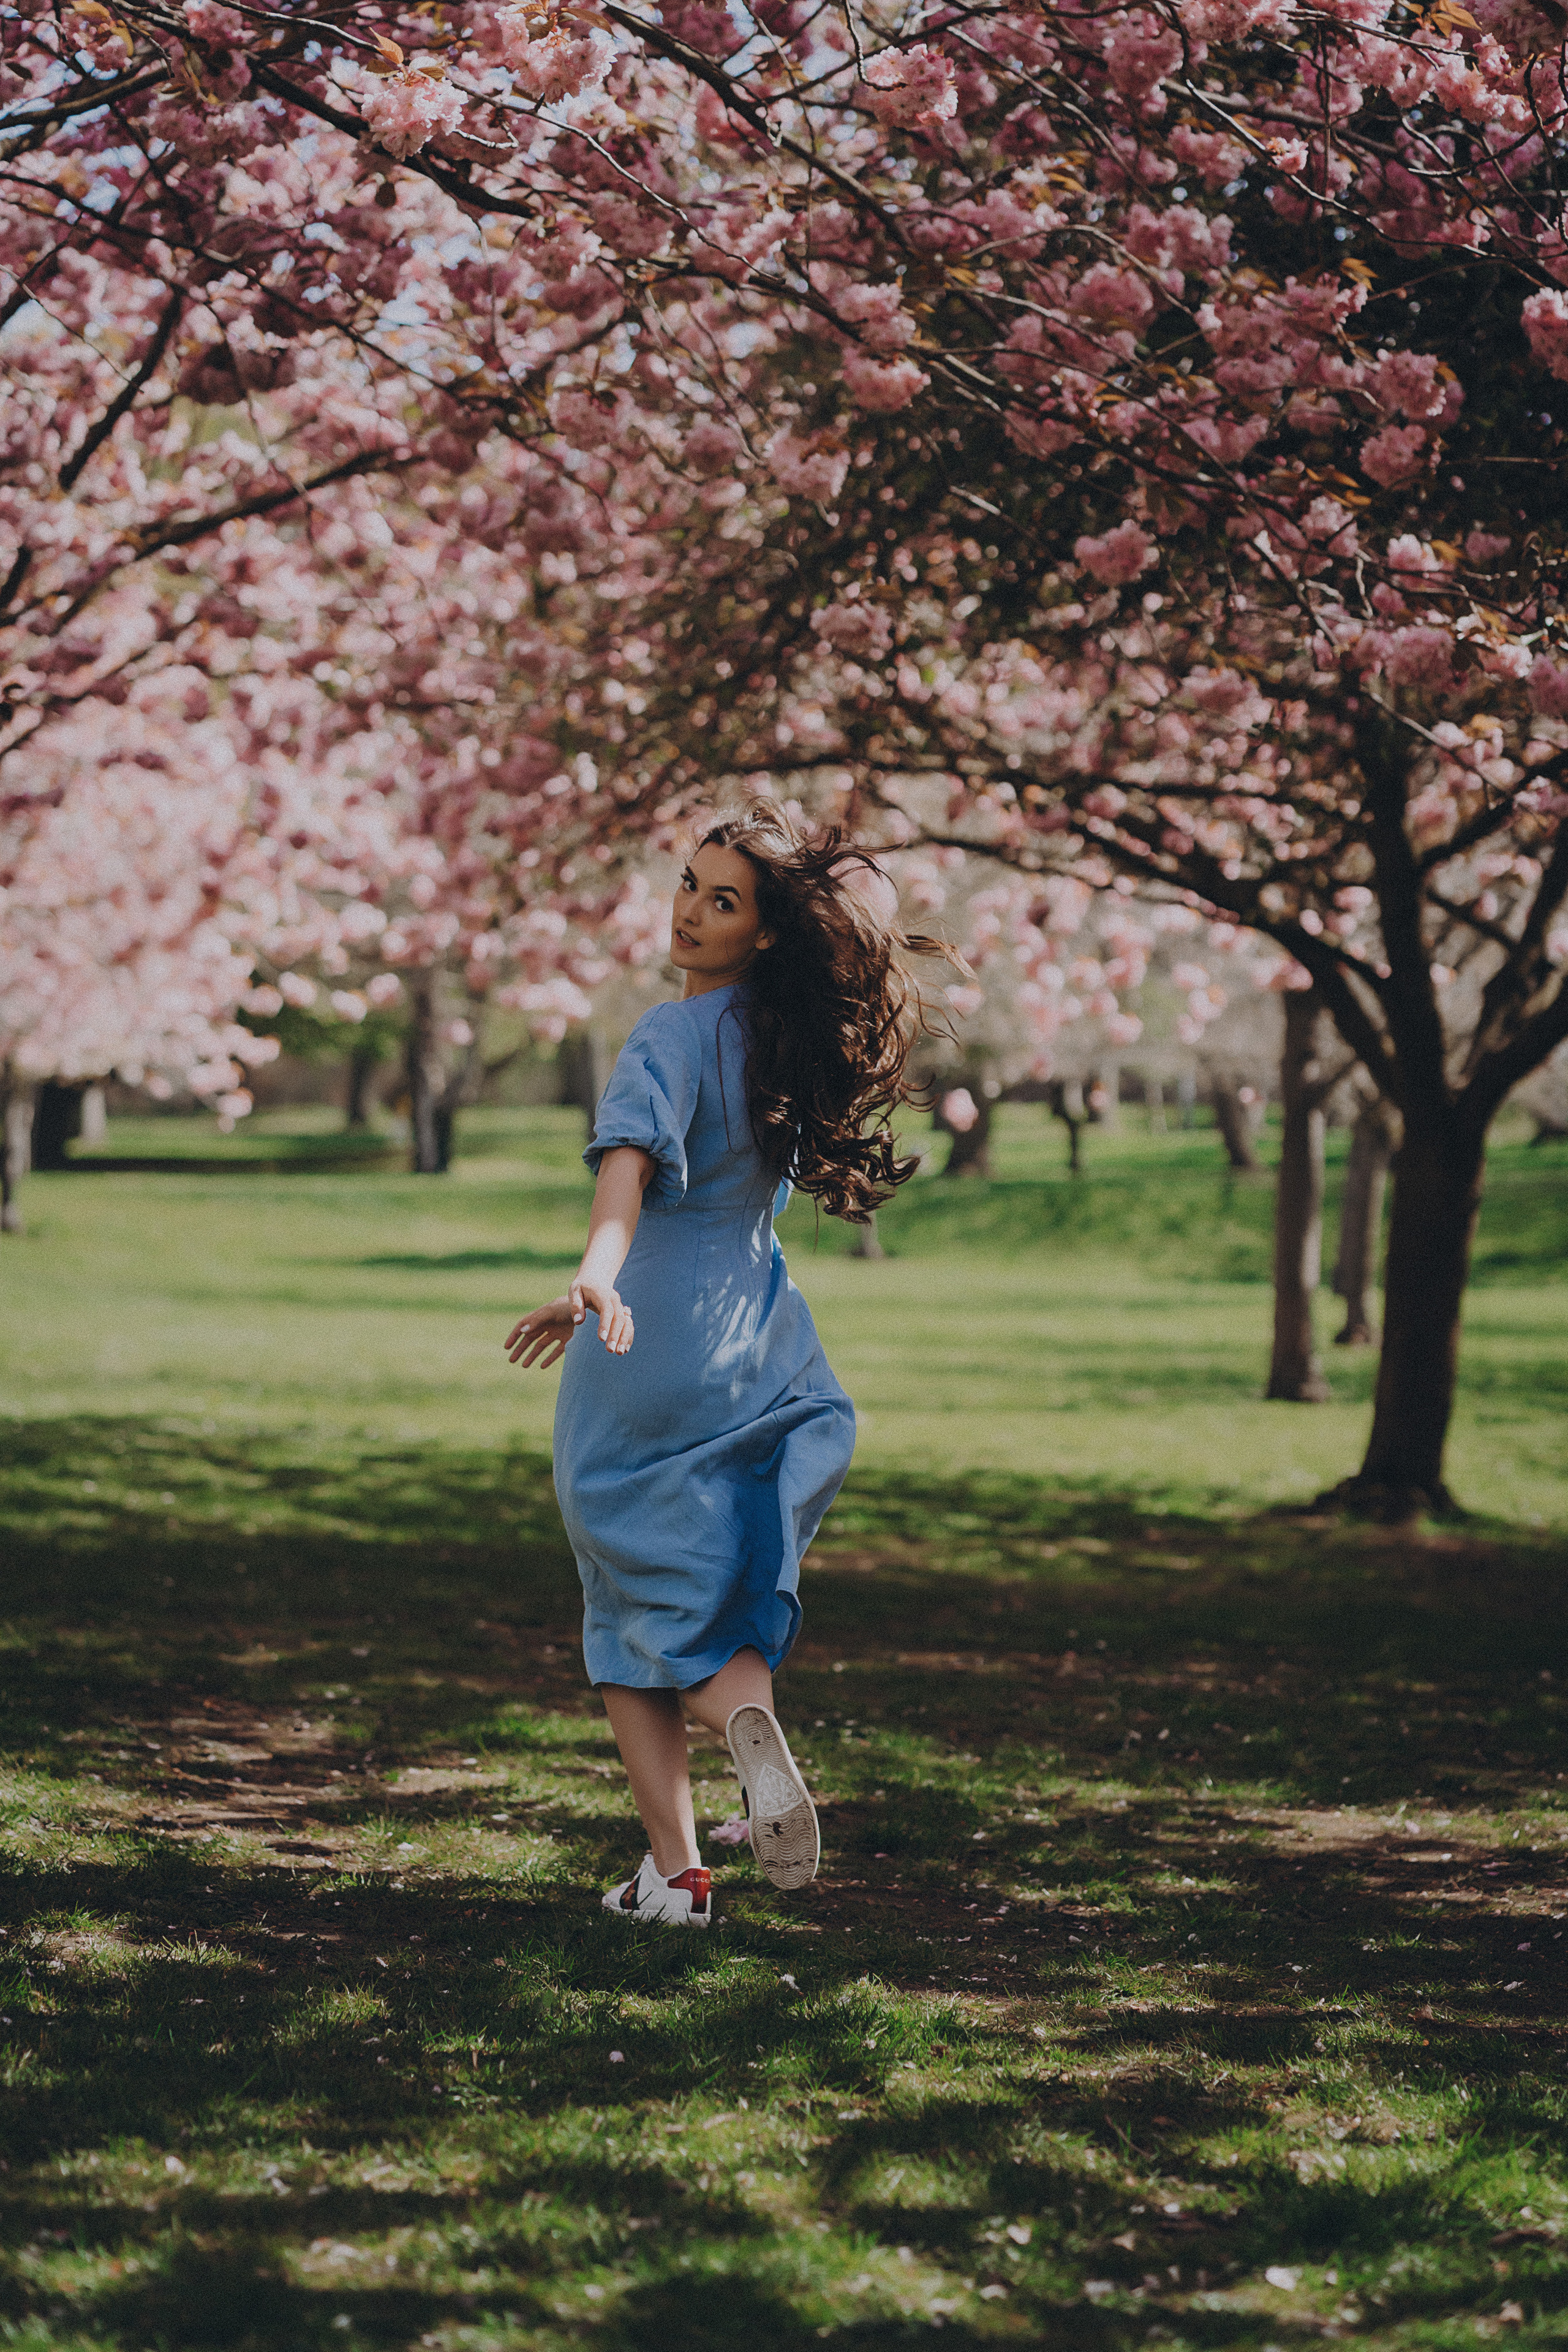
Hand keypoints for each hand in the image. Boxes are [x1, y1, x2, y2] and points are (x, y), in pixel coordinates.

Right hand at [504, 1279, 632, 1368]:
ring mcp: (559, 1332)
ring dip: (532, 1355)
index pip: (524, 1325)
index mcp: (542, 1315)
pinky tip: (542, 1366)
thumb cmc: (570, 1307)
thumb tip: (521, 1330)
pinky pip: (556, 1351)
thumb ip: (537, 1320)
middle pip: (530, 1338)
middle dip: (520, 1349)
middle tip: (511, 1360)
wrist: (593, 1308)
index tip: (506, 1347)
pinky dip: (549, 1358)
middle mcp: (549, 1324)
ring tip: (524, 1365)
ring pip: (541, 1345)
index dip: (514, 1335)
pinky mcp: (570, 1339)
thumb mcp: (552, 1311)